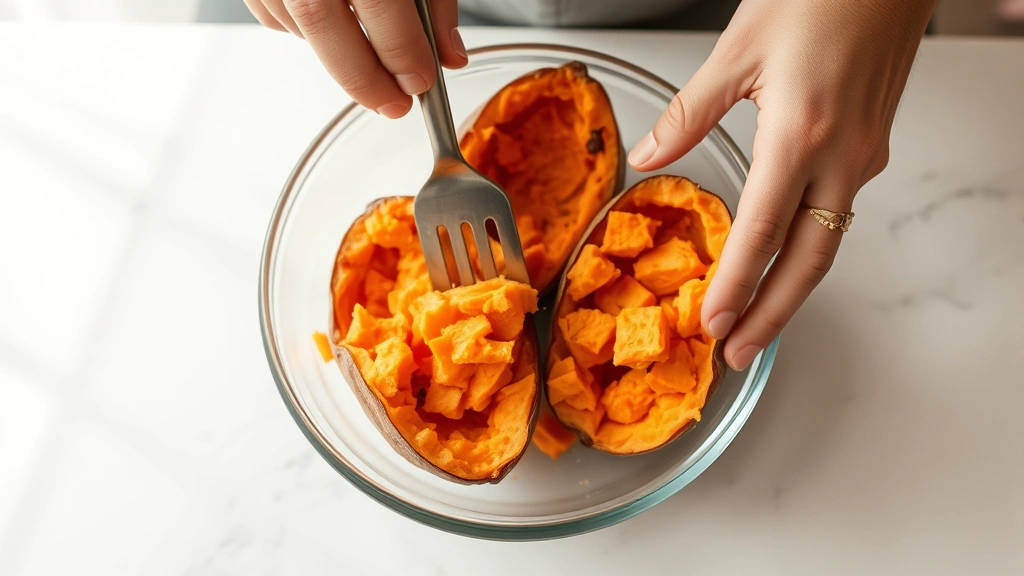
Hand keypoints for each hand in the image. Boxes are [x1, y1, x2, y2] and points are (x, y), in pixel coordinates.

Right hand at [244, 0, 467, 117]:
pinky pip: (270, 10)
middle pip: (321, 21)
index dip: (401, 50)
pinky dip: (303, 29)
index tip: (420, 80)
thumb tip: (447, 52)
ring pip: (294, 21)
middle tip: (393, 104)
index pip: (377, 1)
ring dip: (335, 55)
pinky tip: (332, 28)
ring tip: (369, 67)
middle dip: (362, 76)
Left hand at [628, 0, 935, 370]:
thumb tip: (649, 156)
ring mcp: (863, 156)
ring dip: (790, 291)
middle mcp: (841, 156)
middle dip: (771, 317)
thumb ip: (689, 112)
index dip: (736, 287)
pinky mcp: (870, 148)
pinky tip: (781, 261)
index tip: (712, 325)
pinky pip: (836, 214)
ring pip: (826, 244)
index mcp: (800, 134)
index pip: (762, 234)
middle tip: (738, 355)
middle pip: (807, 263)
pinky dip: (805, 250)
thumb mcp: (738, 49)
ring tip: (756, 324)